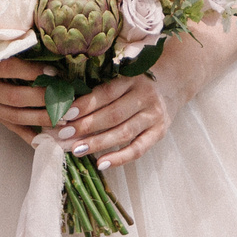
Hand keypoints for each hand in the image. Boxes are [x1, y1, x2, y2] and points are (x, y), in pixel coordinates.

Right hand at [0, 54, 55, 142]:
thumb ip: (18, 51)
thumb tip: (50, 58)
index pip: (9, 68)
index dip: (32, 71)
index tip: (55, 73)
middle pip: (14, 97)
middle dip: (41, 99)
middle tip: (64, 99)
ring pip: (15, 116)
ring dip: (41, 118)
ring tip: (62, 118)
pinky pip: (13, 128)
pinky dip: (30, 134)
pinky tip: (46, 139)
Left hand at [52, 71, 178, 171]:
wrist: (174, 81)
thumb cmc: (137, 79)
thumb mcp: (123, 73)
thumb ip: (101, 84)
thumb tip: (66, 103)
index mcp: (132, 78)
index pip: (106, 93)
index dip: (84, 105)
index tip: (64, 114)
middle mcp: (145, 96)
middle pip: (113, 115)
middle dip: (86, 126)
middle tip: (63, 135)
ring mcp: (154, 116)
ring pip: (123, 133)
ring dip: (98, 143)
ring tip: (76, 150)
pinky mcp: (159, 133)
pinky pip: (138, 149)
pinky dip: (119, 158)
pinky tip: (101, 163)